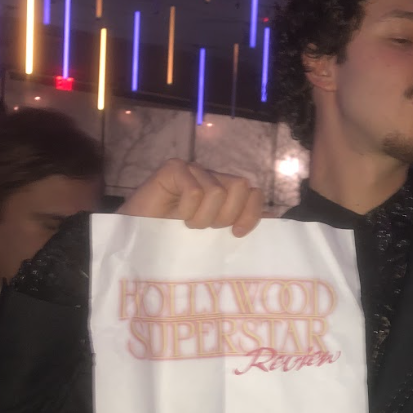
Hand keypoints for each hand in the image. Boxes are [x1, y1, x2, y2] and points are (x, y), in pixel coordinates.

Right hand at [119, 160, 263, 236]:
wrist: (138, 243)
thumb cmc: (175, 242)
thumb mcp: (214, 237)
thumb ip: (240, 223)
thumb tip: (274, 219)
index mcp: (225, 192)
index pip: (254, 192)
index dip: (250, 214)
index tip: (235, 233)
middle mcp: (212, 177)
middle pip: (242, 187)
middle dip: (225, 216)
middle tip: (204, 227)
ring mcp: (193, 170)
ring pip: (218, 191)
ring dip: (202, 217)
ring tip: (186, 223)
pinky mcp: (174, 168)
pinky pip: (196, 190)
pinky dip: (187, 209)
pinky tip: (174, 215)